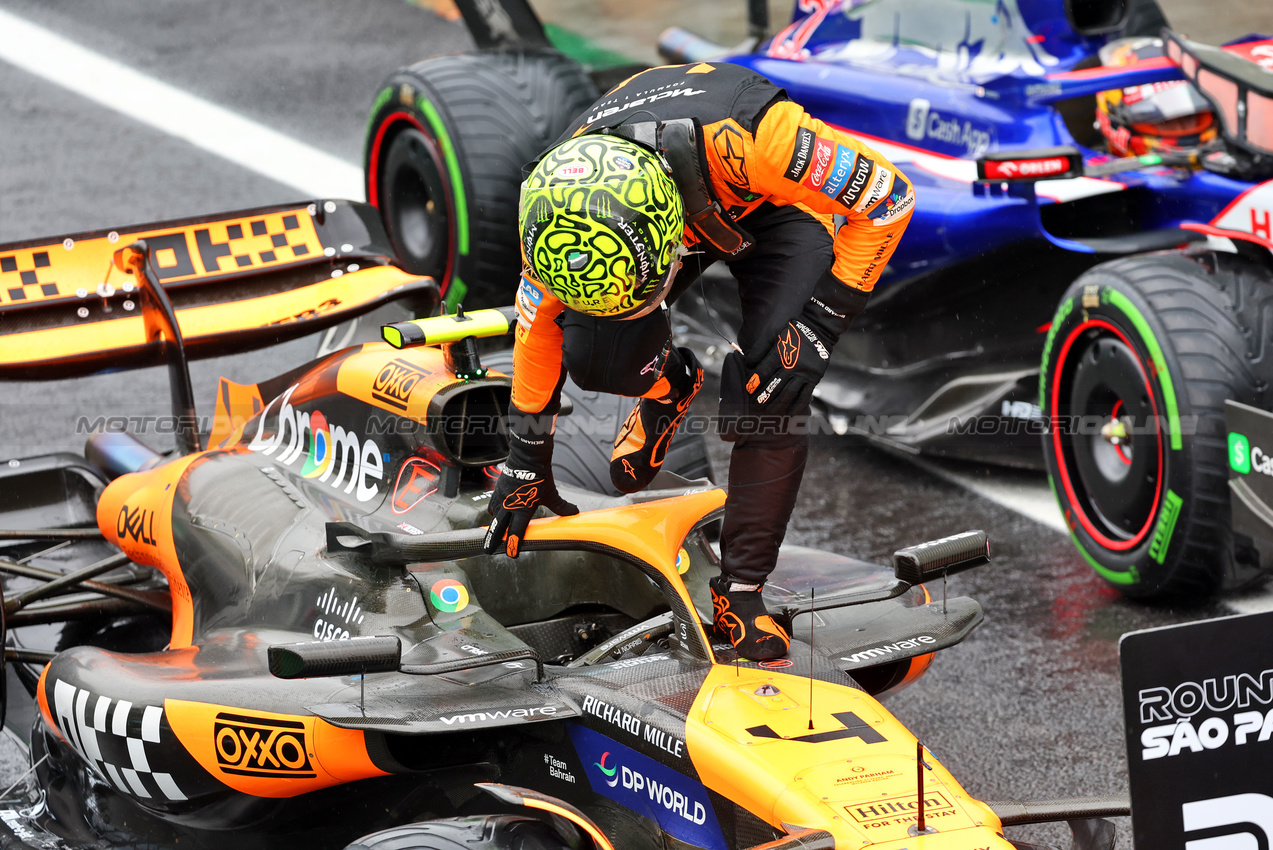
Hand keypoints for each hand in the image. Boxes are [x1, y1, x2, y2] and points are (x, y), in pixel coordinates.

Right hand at [483, 407, 578, 557]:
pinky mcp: (497, 490)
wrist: (528, 457)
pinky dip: (493, 511)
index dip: (513, 544)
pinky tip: (496, 513)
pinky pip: (492, 504)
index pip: (516, 531)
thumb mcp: (551, 494)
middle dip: (492, 540)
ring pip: (494, 516)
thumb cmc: (540, 475)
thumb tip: (574, 513)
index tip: (512, 554)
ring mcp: (501, 497)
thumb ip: (561, 506)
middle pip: (498, 528)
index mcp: (523, 510)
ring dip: (494, 525)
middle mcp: (509, 506)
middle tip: (488, 550)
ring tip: (493, 534)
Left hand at [743, 317, 835, 414]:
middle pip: (775, 385)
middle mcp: (792, 365)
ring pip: (789, 393)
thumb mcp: (774, 334)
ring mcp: (804, 373)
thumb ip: (760, 349)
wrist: (818, 329)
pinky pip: (805, 395)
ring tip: (769, 412)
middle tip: (755, 406)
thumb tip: (747, 363)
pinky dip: (797, 406)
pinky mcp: (814, 378)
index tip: (748, 389)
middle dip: (764, 397)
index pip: (764, 371)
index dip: (755, 381)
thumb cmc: (792, 331)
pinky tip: (789, 413)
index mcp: (781, 354)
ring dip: (778, 404)